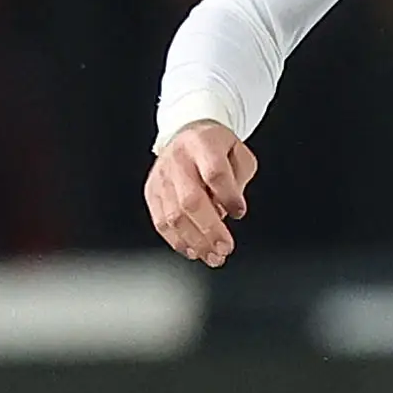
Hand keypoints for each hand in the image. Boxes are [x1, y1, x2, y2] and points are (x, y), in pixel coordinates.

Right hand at [145, 120, 258, 265]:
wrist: (186, 136)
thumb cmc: (216, 149)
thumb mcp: (239, 154)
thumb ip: (238, 181)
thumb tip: (229, 210)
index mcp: (203, 144)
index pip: (215, 173)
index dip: (228, 197)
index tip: (239, 212)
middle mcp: (178, 160)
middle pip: (191, 200)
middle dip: (210, 230)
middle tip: (225, 247)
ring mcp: (162, 177)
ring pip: (174, 216)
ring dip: (195, 242)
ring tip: (213, 256)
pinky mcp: (152, 192)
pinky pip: (161, 222)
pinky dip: (178, 241)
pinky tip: (193, 250)